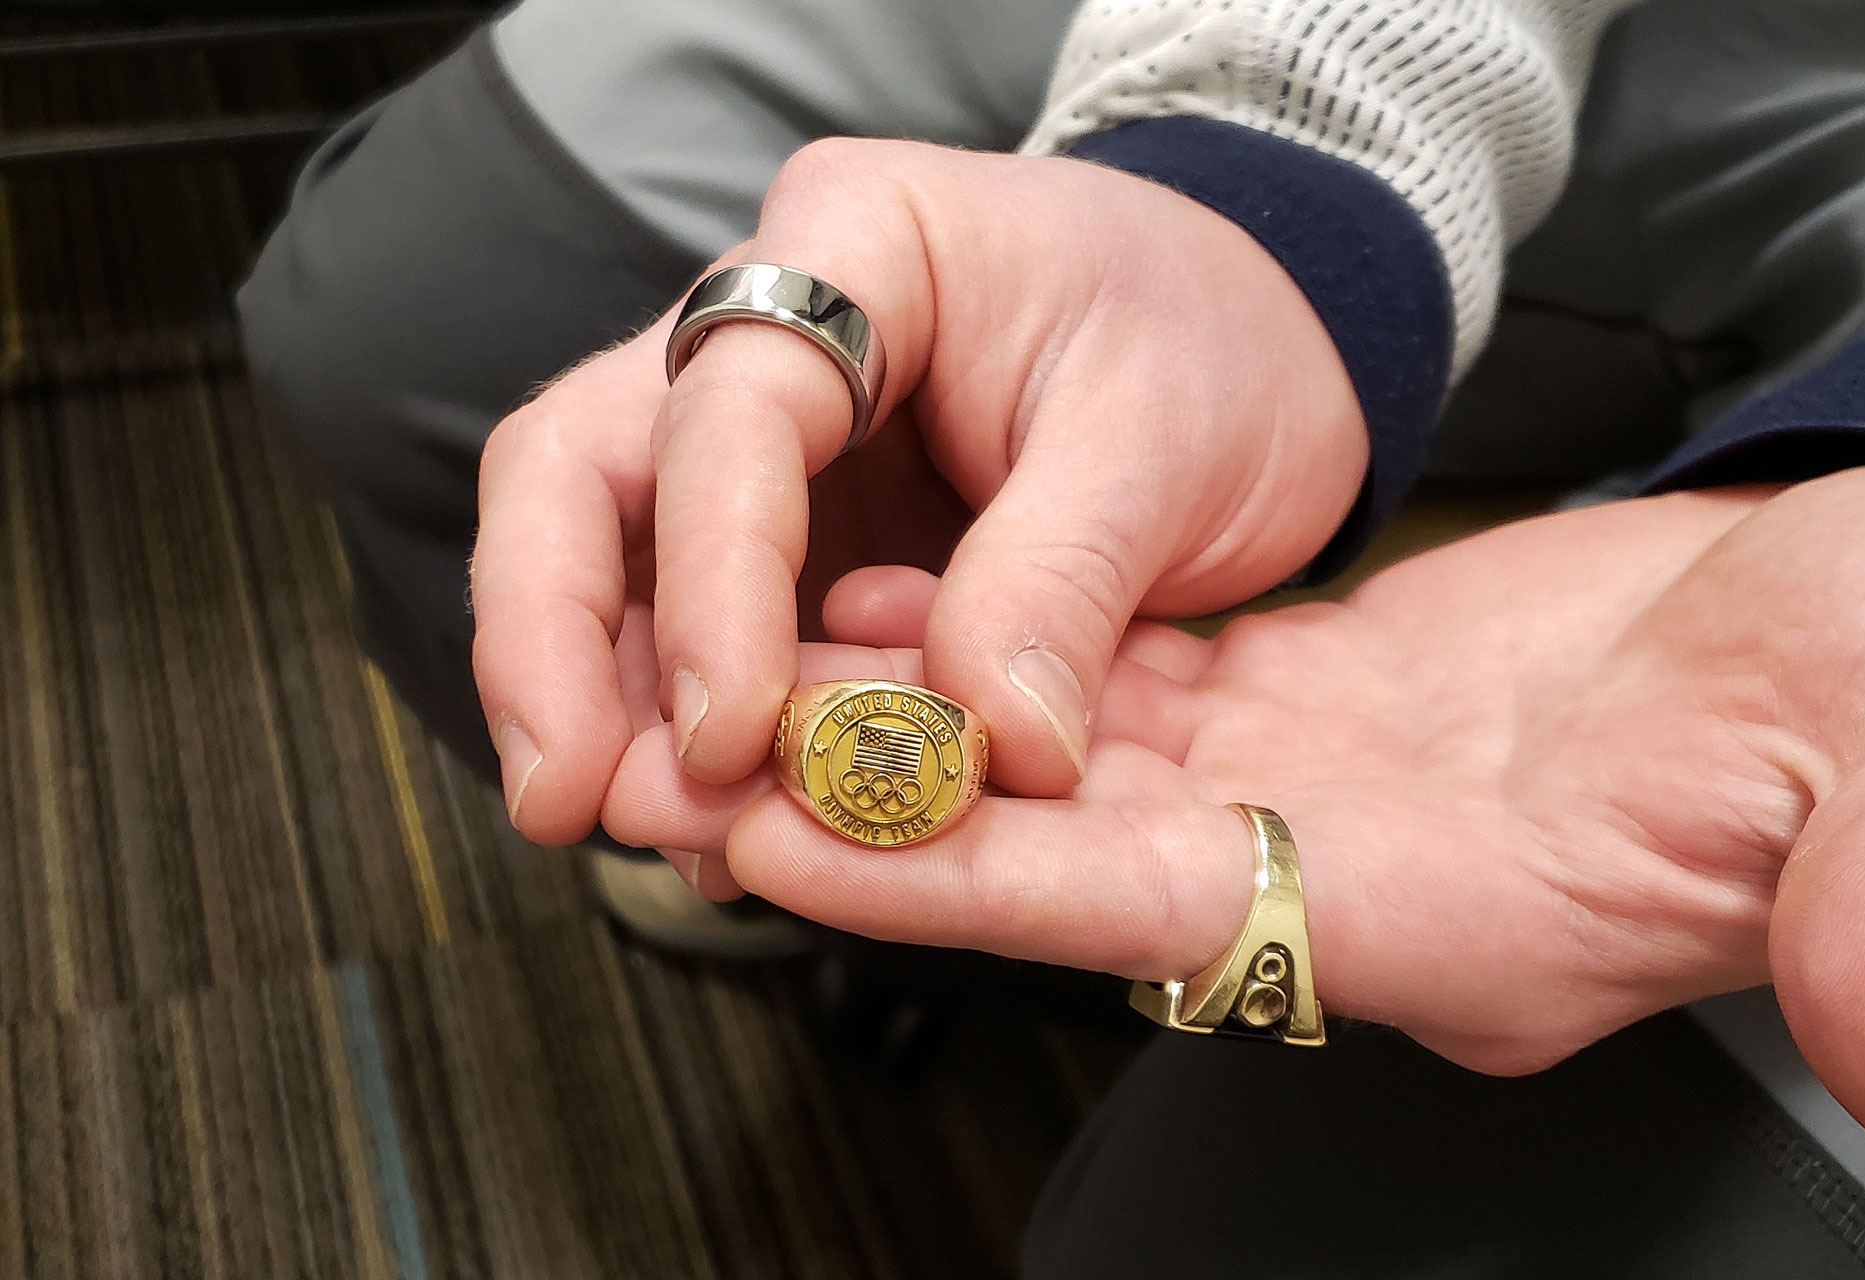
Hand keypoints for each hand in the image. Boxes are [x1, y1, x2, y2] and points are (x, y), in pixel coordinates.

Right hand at [469, 138, 1366, 843]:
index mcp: (857, 242)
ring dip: (614, 713)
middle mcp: (769, 336)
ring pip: (614, 570)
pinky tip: (730, 833)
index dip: (708, 581)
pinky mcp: (792, 546)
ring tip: (664, 843)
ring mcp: (766, 449)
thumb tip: (989, 752)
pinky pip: (703, 640)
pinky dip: (702, 738)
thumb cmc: (1212, 338)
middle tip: (564, 803)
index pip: (724, 411)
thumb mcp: (1168, 438)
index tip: (726, 735)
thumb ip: (1067, 578)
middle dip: (550, 643)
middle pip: (580, 474)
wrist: (1255, 346)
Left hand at [614, 465, 1864, 1155]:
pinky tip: (908, 605)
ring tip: (750, 671)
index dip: (972, 882)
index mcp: (1461, 921)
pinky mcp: (1319, 705)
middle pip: (1063, 851)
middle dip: (878, 813)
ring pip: (1067, 762)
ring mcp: (1325, 791)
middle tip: (694, 763)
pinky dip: (1008, 649)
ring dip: (915, 722)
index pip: (1158, 909)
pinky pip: (1118, 684)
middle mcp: (1351, 873)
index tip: (799, 836)